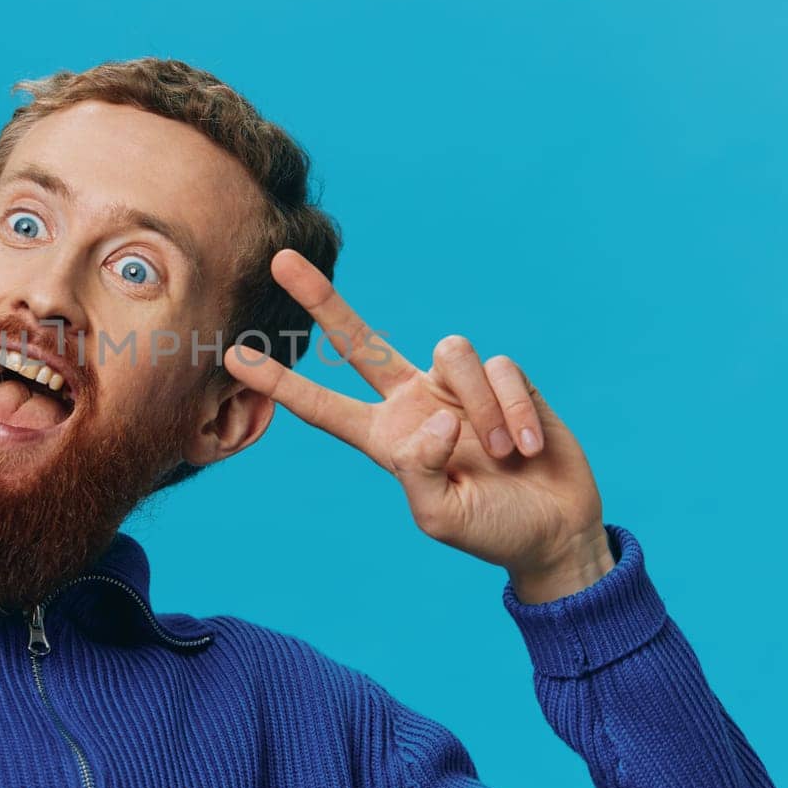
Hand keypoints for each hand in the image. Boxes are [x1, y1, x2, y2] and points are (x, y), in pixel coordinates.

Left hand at [224, 250, 611, 602]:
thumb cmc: (490, 528)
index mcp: (386, 439)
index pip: (323, 406)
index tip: (236, 356)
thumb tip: (434, 421)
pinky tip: (527, 447)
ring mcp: (455, 386)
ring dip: (482, 407)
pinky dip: (515, 410)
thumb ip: (423, 472)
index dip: (282, 381)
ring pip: (450, 352)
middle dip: (320, 299)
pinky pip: (499, 370)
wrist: (552, 528)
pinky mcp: (501, 378)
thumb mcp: (443, 517)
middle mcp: (413, 402)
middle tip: (280, 259)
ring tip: (503, 453)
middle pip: (359, 340)